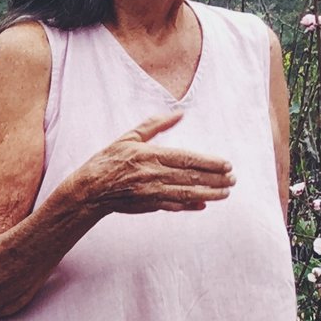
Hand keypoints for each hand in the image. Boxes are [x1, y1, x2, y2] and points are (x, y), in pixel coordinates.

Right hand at [71, 109, 233, 214]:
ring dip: (209, 193)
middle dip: (215, 179)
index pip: (187, 159)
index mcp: (150, 155)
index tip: (227, 164)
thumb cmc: (107, 161)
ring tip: (226, 192)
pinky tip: (203, 204)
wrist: (88, 191)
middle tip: (233, 179)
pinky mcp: (148, 205)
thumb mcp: (128, 137)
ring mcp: (151, 192)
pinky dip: (189, 205)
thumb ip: (154, 125)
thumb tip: (179, 114)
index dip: (209, 162)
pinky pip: (173, 206)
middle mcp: (153, 175)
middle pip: (191, 177)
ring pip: (186, 194)